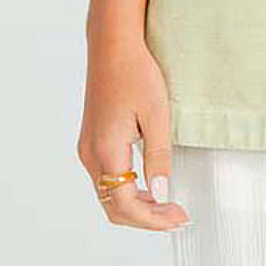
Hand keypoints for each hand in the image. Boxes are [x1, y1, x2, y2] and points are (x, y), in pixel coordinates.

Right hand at [76, 35, 190, 229]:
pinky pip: (106, 178)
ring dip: (136, 206)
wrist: (112, 46)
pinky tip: (148, 186)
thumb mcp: (157, 114)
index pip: (126, 204)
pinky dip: (126, 190)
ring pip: (108, 194)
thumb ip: (158, 157)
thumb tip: (162, 194)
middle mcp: (90, 154)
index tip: (178, 219)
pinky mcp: (91, 140)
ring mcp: (87, 148)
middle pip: (113, 206)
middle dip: (146, 218)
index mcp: (106, 150)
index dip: (153, 219)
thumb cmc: (136, 73)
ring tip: (167, 205)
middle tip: (176, 217)